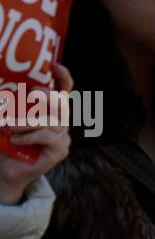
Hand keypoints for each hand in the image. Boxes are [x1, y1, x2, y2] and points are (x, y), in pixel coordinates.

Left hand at [0, 65, 72, 205]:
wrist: (6, 173)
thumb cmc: (6, 144)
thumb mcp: (6, 121)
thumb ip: (7, 108)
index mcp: (50, 111)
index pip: (64, 90)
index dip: (63, 77)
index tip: (54, 65)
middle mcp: (60, 121)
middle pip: (61, 103)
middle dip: (46, 96)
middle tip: (30, 95)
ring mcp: (62, 136)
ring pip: (51, 121)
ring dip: (27, 121)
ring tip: (8, 126)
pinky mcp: (60, 150)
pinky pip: (47, 136)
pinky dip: (29, 136)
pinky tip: (15, 140)